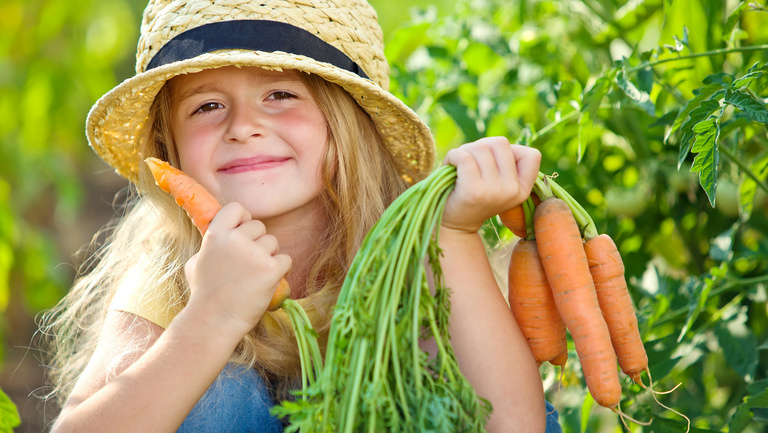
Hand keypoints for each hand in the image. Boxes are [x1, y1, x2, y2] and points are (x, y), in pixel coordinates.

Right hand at [184, 202, 291, 333]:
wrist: (214, 321)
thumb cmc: (204, 294)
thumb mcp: (196, 262)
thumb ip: (211, 244)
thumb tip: (219, 233)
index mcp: (216, 235)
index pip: (237, 208)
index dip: (242, 219)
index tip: (242, 233)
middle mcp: (235, 240)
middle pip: (259, 226)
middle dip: (257, 242)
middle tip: (248, 264)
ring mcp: (255, 254)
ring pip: (273, 242)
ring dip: (269, 256)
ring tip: (255, 276)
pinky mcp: (271, 269)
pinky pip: (286, 259)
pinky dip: (281, 270)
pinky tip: (268, 282)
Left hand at [440, 137, 540, 233]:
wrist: (453, 226)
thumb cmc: (473, 196)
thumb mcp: (497, 183)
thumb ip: (505, 162)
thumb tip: (496, 144)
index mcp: (522, 190)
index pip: (532, 155)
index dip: (511, 150)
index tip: (494, 164)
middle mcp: (512, 191)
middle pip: (500, 143)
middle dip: (481, 146)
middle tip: (470, 161)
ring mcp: (494, 191)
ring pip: (481, 147)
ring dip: (464, 151)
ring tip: (458, 166)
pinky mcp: (474, 191)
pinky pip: (464, 157)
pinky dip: (453, 156)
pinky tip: (450, 166)